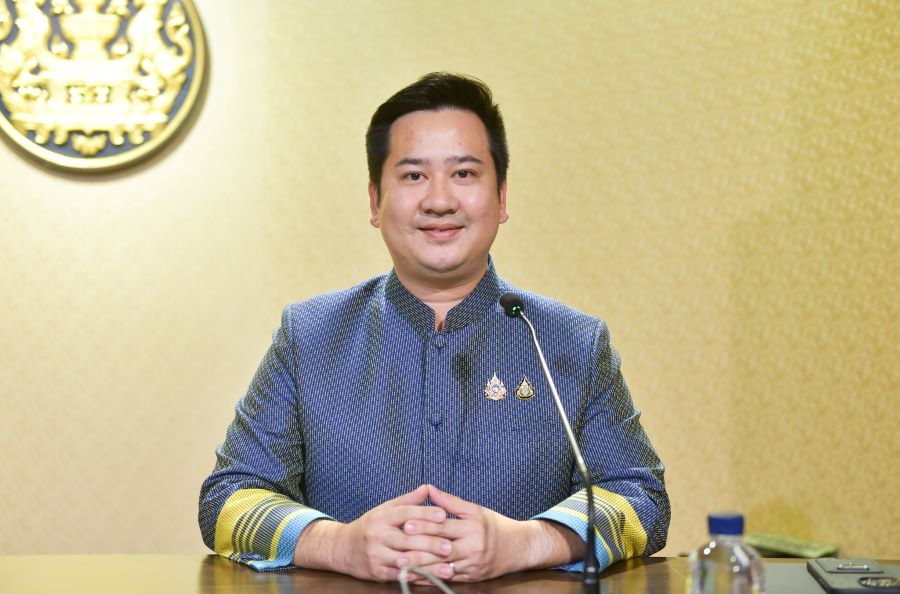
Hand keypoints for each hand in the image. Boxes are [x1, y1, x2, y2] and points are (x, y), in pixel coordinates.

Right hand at [294, 485, 452, 581]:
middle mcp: (378, 535)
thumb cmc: (370, 526)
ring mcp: (376, 555)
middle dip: (430, 544)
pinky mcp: (377, 572)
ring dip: (427, 565)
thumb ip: (407, 501)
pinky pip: (400, 575)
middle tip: (450, 546)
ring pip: (405, 560)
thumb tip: (427, 488)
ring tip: (447, 567)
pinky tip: (432, 579)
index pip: (405, 513)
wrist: (342, 548)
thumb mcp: (385, 510)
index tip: (443, 515)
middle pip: (407, 539)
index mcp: (382, 517)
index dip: (424, 514)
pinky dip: (417, 578)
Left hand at [408, 485, 524, 581]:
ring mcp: (472, 565)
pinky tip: (417, 577)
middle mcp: (473, 547)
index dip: (424, 525)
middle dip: (418, 550)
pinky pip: (448, 579)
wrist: (518, 547)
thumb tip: (428, 488)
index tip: (405, 523)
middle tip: (397, 550)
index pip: (444, 526)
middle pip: (441, 549)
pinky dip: (431, 579)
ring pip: (442, 568)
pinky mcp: (472, 578)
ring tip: (402, 567)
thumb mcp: (474, 509)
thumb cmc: (494, 525)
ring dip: (421, 569)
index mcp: (472, 527)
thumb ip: (450, 501)